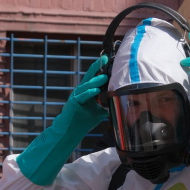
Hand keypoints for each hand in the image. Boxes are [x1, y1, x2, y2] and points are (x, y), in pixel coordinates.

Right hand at [16, 56, 109, 184]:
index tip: (109, 59)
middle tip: (106, 58)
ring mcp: (76, 96)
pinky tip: (96, 90)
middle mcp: (81, 91)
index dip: (101, 68)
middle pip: (90, 76)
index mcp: (87, 91)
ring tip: (104, 76)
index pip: (95, 77)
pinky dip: (89, 93)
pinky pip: (82, 96)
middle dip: (97, 67)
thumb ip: (107, 106)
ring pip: (86, 85)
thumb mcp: (99, 112)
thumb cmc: (83, 121)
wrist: (70, 131)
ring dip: (95, 80)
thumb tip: (120, 103)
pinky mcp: (73, 103)